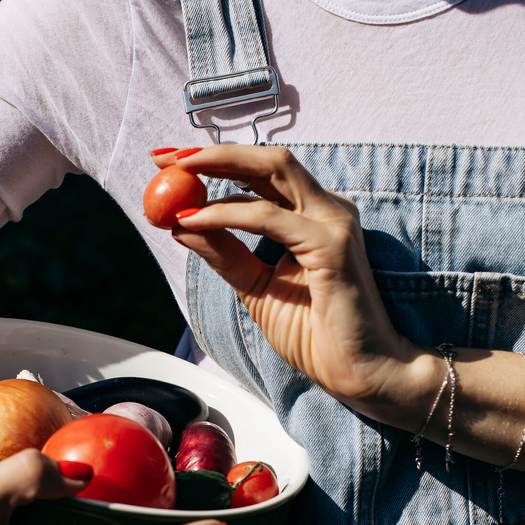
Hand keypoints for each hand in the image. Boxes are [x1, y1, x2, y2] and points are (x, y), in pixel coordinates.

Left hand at [153, 145, 426, 419]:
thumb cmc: (316, 334)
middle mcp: (325, 210)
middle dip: (213, 153)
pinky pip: (269, 218)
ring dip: (219, 168)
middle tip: (166, 159)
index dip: (215, 162)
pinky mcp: (331, 244)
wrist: (359, 372)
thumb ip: (225, 256)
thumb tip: (180, 225)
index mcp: (311, 216)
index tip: (168, 165)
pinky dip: (227, 214)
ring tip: (175, 179)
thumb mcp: (256, 289)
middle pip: (267, 159)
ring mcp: (332, 222)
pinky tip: (194, 221)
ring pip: (272, 172)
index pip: (260, 175)